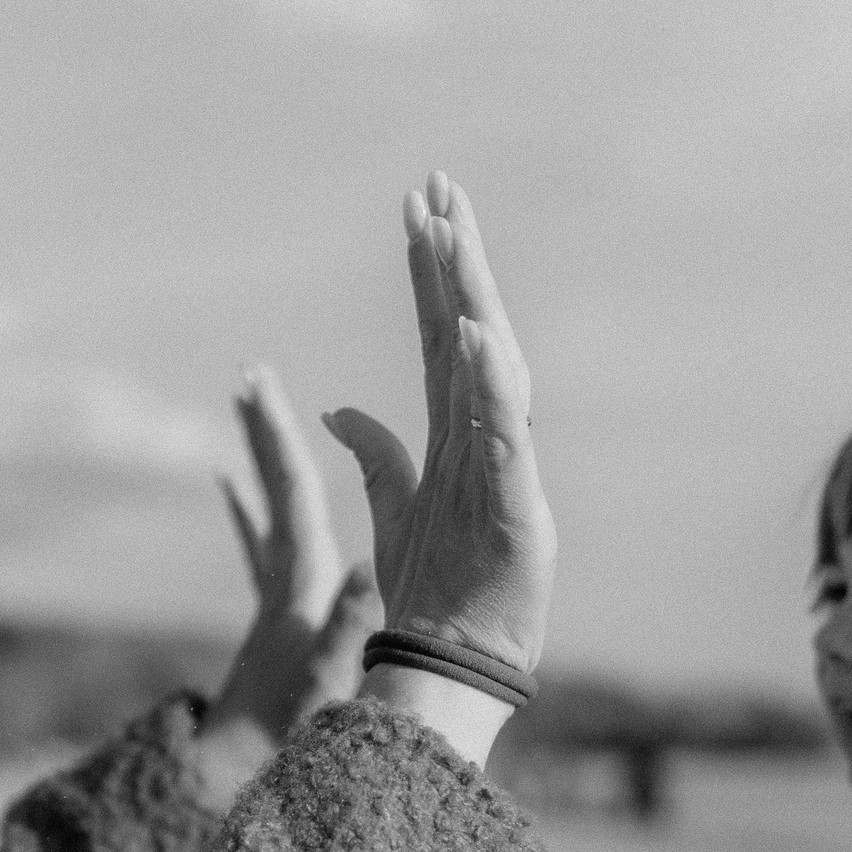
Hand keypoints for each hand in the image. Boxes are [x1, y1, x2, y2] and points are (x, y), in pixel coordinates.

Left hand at [192, 364, 380, 810]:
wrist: (234, 774)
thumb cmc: (288, 734)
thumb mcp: (331, 680)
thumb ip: (348, 627)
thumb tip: (366, 568)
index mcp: (301, 586)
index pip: (292, 499)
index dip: (281, 442)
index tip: (264, 389)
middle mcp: (281, 581)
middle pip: (274, 489)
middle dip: (267, 430)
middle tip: (252, 373)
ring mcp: (272, 597)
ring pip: (265, 510)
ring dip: (261, 457)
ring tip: (246, 405)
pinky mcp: (270, 617)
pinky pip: (259, 545)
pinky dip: (250, 507)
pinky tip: (232, 485)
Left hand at [324, 173, 553, 675]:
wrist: (456, 665)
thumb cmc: (437, 594)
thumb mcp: (396, 512)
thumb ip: (376, 457)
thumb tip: (336, 409)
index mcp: (452, 438)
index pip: (435, 337)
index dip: (426, 274)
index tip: (415, 208)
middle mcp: (481, 441)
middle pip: (464, 332)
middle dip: (452, 259)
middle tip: (437, 186)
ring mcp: (502, 470)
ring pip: (488, 369)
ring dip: (470, 301)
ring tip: (453, 237)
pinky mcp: (515, 509)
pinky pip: (501, 436)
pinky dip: (492, 387)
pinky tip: (475, 335)